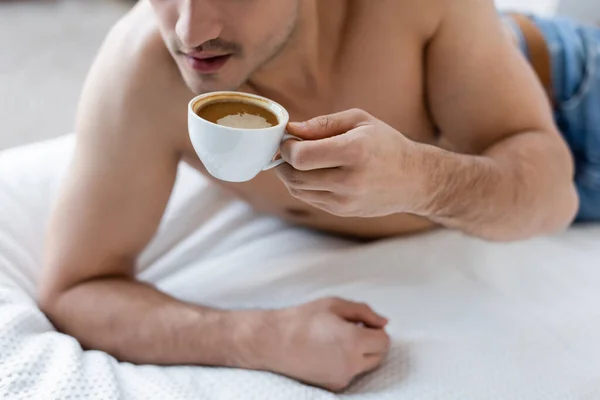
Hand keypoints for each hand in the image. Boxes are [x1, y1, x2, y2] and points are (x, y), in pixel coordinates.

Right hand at [261, 297, 390, 391]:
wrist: (274, 341)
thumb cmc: (302, 319)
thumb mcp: (334, 305)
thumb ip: (364, 312)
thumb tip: (383, 322)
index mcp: (354, 341)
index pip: (384, 341)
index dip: (376, 330)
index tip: (363, 324)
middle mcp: (351, 363)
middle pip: (378, 356)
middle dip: (371, 343)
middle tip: (353, 331)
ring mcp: (342, 377)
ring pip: (365, 366)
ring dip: (360, 354)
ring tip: (337, 340)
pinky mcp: (333, 386)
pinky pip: (350, 374)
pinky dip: (347, 363)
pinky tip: (329, 352)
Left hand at [277, 109, 427, 216]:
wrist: (415, 180)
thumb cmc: (386, 144)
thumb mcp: (360, 121)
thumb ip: (323, 124)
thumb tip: (291, 130)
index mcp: (355, 151)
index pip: (301, 157)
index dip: (287, 147)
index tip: (290, 139)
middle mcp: (349, 180)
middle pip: (295, 175)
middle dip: (283, 160)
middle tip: (288, 148)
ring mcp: (345, 200)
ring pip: (298, 190)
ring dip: (289, 174)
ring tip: (299, 159)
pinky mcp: (342, 212)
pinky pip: (308, 199)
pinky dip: (302, 185)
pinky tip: (311, 172)